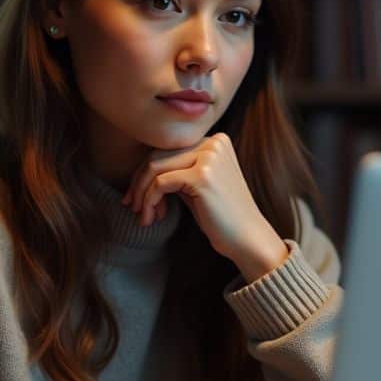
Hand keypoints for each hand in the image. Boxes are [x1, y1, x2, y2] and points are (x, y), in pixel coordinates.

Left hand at [121, 133, 287, 281]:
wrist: (248, 239)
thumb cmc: (222, 217)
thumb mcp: (197, 186)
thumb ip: (177, 171)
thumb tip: (140, 171)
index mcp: (215, 141)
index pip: (167, 149)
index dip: (145, 173)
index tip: (137, 197)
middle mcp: (213, 143)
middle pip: (157, 155)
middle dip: (139, 183)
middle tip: (131, 206)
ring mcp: (209, 157)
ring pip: (154, 167)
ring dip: (142, 194)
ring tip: (143, 216)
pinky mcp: (202, 175)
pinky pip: (160, 183)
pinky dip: (150, 201)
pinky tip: (152, 218)